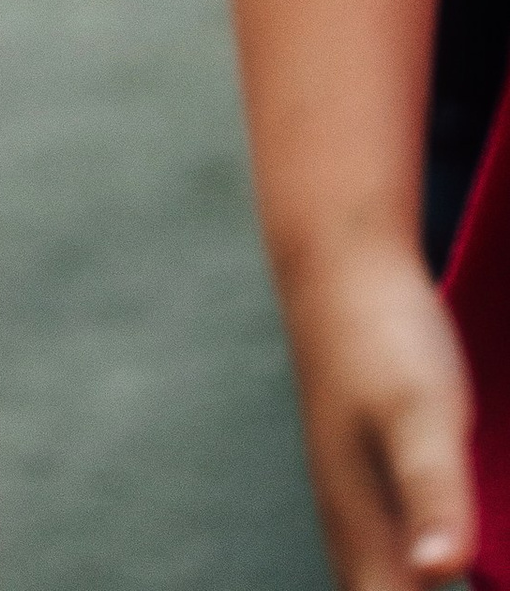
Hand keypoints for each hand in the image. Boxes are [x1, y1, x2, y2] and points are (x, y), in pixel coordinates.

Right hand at [282, 235, 476, 586]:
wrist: (337, 261)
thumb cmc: (381, 334)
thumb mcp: (421, 409)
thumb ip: (433, 493)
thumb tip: (441, 573)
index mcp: (367, 537)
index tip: (474, 588)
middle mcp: (357, 541)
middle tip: (482, 580)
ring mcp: (360, 516)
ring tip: (474, 574)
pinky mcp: (375, 492)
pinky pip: (400, 572)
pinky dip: (426, 581)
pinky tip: (455, 566)